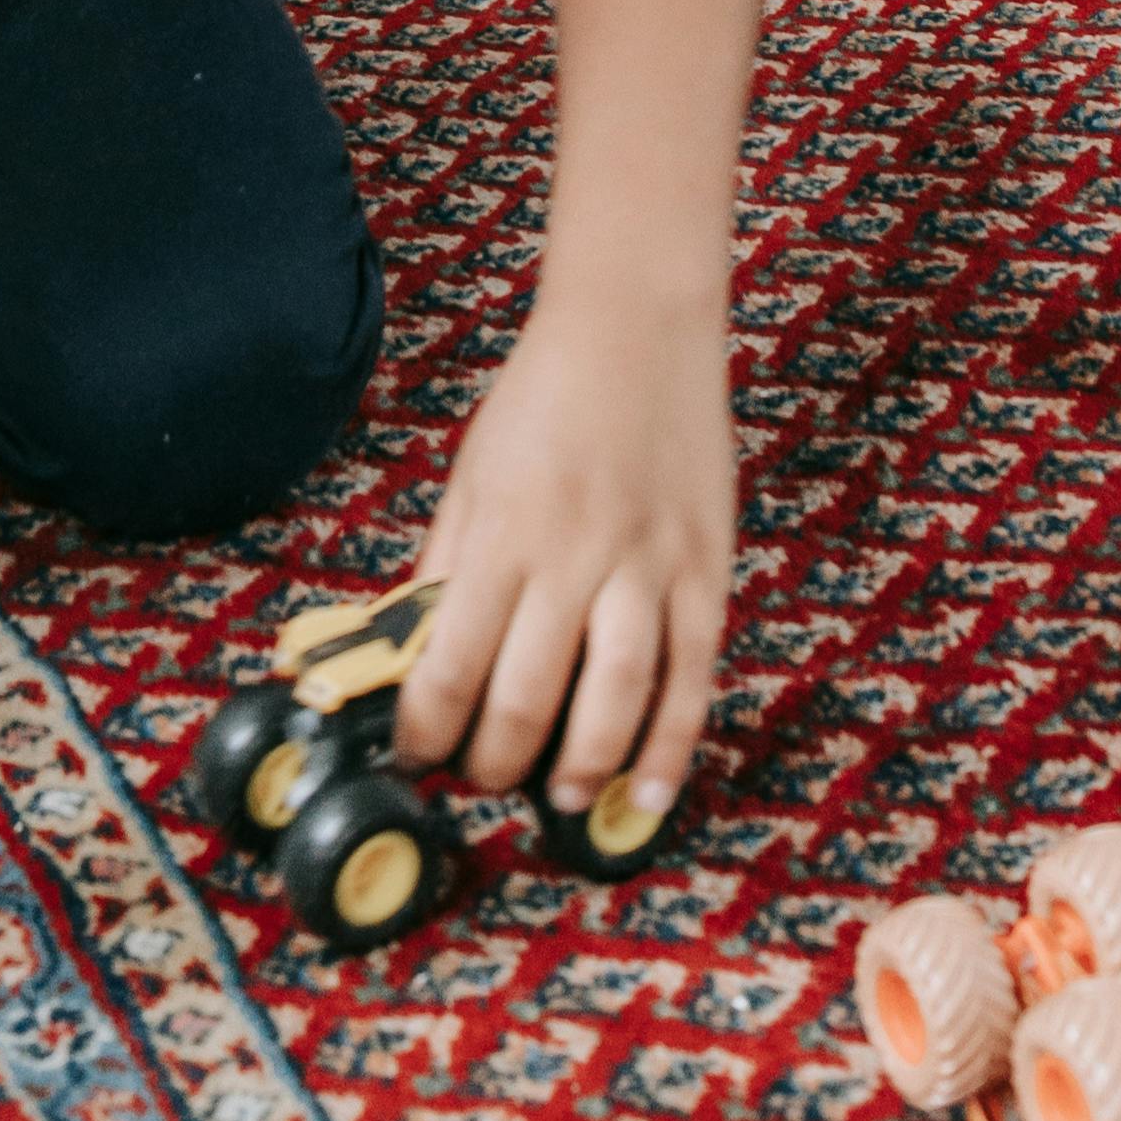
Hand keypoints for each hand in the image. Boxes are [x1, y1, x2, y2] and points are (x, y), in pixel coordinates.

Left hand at [386, 291, 734, 821]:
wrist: (638, 323)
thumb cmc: (543, 397)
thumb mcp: (472, 476)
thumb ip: (447, 569)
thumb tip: (414, 659)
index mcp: (502, 533)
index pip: (449, 666)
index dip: (426, 732)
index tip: (416, 755)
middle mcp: (573, 555)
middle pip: (529, 697)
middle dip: (496, 762)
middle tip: (484, 777)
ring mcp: (648, 565)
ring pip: (616, 699)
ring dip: (581, 767)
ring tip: (557, 797)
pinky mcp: (706, 568)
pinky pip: (692, 676)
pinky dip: (671, 747)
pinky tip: (645, 796)